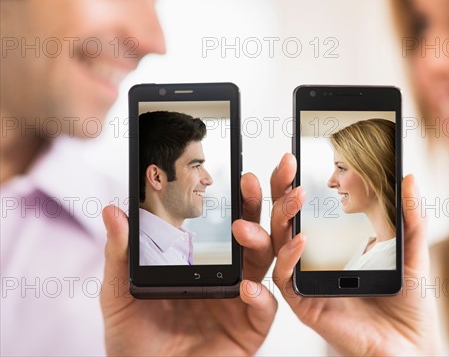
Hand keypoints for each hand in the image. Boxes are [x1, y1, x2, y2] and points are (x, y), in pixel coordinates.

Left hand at [100, 173, 275, 355]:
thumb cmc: (134, 342)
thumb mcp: (119, 293)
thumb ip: (120, 253)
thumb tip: (113, 210)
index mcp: (206, 264)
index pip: (231, 226)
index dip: (240, 202)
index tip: (241, 176)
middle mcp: (229, 279)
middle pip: (255, 238)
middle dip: (262, 209)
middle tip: (254, 184)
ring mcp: (241, 305)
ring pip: (265, 267)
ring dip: (262, 244)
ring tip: (246, 231)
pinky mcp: (247, 332)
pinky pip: (263, 312)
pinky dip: (261, 298)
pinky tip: (247, 289)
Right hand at [270, 154, 440, 355]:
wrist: (412, 343)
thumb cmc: (408, 300)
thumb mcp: (410, 250)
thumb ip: (409, 216)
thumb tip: (407, 177)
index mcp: (331, 244)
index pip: (304, 208)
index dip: (293, 183)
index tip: (292, 157)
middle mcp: (313, 260)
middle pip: (285, 220)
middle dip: (279, 190)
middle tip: (285, 165)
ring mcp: (307, 282)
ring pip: (277, 246)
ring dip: (281, 218)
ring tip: (295, 194)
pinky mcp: (305, 305)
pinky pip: (286, 280)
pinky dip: (289, 258)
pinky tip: (302, 240)